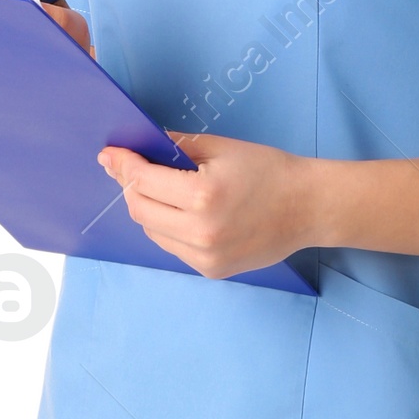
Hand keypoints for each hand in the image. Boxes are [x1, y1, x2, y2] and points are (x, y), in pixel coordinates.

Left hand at [96, 130, 319, 278]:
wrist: (308, 207)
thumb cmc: (268, 170)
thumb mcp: (220, 148)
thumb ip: (175, 148)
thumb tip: (136, 148)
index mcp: (203, 196)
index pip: (143, 181)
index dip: (122, 165)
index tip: (110, 154)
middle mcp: (201, 232)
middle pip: (139, 210)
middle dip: (130, 187)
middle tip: (131, 169)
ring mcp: (205, 257)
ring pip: (152, 231)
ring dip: (148, 209)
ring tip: (163, 190)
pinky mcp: (211, 270)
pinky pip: (173, 247)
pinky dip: (169, 228)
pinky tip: (184, 213)